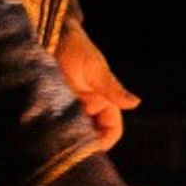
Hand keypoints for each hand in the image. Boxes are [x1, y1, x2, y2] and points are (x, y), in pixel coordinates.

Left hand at [55, 26, 140, 150]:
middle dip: (84, 144)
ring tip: (58, 140)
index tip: (91, 149)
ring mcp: (70, 110)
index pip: (112, 130)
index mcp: (104, 102)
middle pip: (92, 137)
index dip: (105, 142)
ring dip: (68, 138)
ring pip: (74, 134)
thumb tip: (136, 103)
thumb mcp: (96, 70)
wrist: (49, 36)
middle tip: (70, 148)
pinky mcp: (52, 108)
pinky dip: (55, 131)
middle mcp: (88, 109)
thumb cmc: (76, 48)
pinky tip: (48, 132)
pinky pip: (57, 126)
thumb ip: (113, 89)